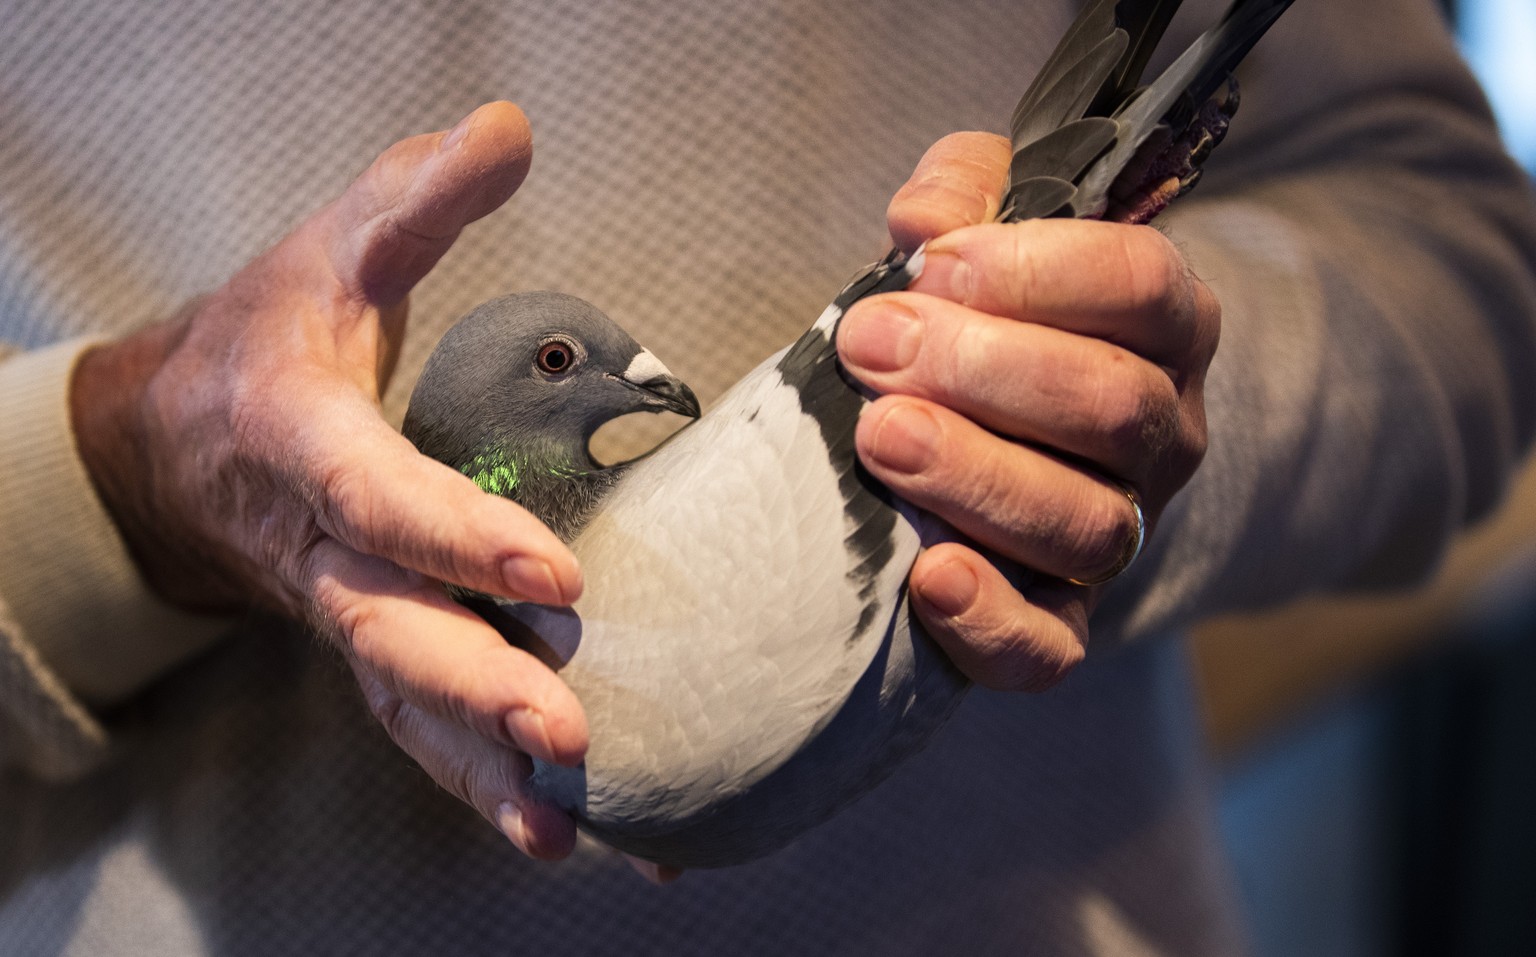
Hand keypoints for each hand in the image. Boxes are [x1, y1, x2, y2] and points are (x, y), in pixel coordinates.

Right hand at [70, 103, 585, 858]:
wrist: (183, 434)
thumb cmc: (270, 335)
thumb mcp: (330, 245)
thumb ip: (415, 196)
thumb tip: (511, 126)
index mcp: (297, 440)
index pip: (371, 497)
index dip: (452, 536)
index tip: (551, 575)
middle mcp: (314, 546)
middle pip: (384, 629)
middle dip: (471, 686)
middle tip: (565, 730)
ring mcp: (338, 607)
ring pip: (399, 700)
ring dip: (479, 768)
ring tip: (567, 827)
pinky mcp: (365, 642)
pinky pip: (416, 722)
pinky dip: (478, 783)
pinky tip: (557, 832)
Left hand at [838, 132, 1215, 690]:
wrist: (1003, 430)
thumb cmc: (985, 315)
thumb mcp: (981, 229)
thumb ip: (964, 194)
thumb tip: (923, 220)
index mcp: (1162, 324)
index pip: (1142, 286)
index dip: (1039, 273)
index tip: (931, 266)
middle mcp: (1163, 432)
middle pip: (1113, 406)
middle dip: (983, 370)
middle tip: (874, 345)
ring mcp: (1122, 530)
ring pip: (1086, 524)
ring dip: (977, 478)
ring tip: (881, 436)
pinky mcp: (1067, 616)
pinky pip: (1054, 645)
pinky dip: (993, 621)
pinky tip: (930, 578)